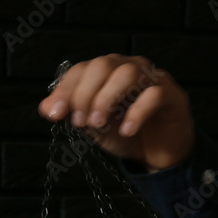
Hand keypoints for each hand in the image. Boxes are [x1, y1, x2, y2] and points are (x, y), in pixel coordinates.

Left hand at [37, 54, 194, 172]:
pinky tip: (127, 130)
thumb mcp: (90, 126)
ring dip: (106, 99)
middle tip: (79, 122)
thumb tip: (45, 107)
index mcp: (106, 73)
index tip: (55, 114)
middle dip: (85, 94)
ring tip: (98, 124)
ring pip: (128, 73)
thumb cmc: (123, 133)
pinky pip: (154, 95)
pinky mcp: (172, 95)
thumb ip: (70, 113)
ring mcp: (152, 78)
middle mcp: (129, 68)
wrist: (155, 152)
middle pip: (104, 65)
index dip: (66, 89)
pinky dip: (137, 113)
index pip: (82, 69)